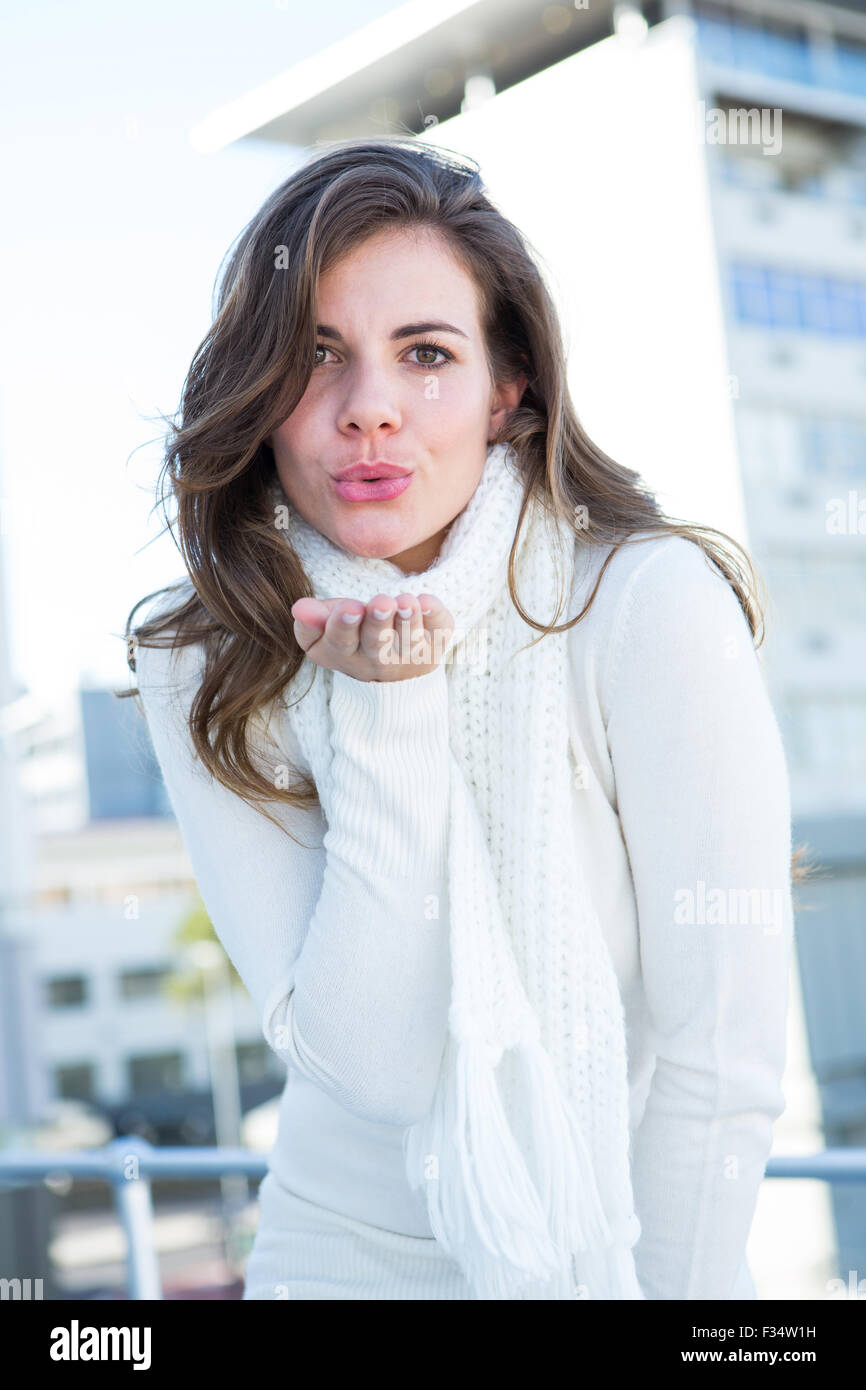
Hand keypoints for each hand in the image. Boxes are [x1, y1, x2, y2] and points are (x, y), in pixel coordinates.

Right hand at [290, 592, 454, 682]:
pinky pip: (438, 633)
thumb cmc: (351, 637)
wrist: (389, 673)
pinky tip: (428, 602)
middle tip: (382, 602)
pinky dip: (436, 618)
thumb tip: (299, 608)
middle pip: (377, 644)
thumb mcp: (324, 631)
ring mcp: (407, 658)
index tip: (350, 607)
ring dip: (408, 620)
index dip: (344, 624)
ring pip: (409, 641)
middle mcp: (376, 662)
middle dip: (379, 622)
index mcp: (342, 654)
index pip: (340, 642)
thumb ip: (311, 620)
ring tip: (407, 601)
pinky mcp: (434, 648)